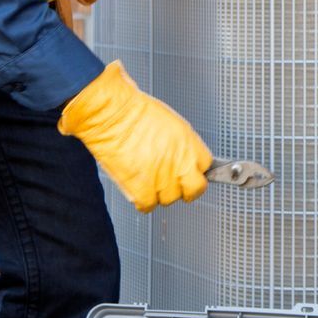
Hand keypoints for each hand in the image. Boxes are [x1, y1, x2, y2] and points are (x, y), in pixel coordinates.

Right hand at [58, 61, 213, 211]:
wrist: (112, 115)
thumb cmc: (133, 112)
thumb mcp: (169, 122)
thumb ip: (180, 142)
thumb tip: (182, 153)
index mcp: (188, 143)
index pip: (206, 166)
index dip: (195, 170)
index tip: (188, 172)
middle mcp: (180, 162)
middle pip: (195, 188)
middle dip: (187, 189)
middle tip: (176, 186)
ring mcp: (162, 178)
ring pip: (170, 199)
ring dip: (159, 193)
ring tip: (148, 179)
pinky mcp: (142, 188)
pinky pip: (148, 205)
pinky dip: (141, 201)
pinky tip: (137, 188)